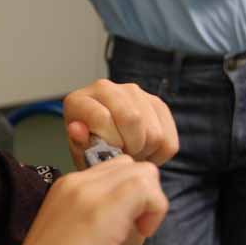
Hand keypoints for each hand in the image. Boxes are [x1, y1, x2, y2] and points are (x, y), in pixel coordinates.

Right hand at [0, 157, 168, 244]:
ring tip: (136, 231)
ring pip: (143, 172)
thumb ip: (94, 217)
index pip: (117, 170)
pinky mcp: (102, 208)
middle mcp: (77, 183)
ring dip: (150, 202)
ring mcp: (88, 192)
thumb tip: (125, 216)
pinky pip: (146, 189)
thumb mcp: (73, 234)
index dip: (132, 195)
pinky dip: (154, 211)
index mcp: (68, 188)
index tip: (127, 223)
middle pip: (132, 166)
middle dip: (145, 195)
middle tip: (134, 227)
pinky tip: (140, 234)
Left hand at [62, 80, 177, 169]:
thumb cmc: (89, 151)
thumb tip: (77, 129)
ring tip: (130, 153)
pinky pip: (168, 139)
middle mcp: (106, 88)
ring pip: (154, 133)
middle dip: (130, 148)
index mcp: (79, 100)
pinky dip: (158, 155)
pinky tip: (143, 151)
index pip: (102, 117)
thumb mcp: (80, 154)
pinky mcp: (157, 104)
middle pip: (133, 119)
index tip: (107, 152)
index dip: (108, 143)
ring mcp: (134, 93)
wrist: (105, 147)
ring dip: (145, 152)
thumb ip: (80, 144)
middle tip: (122, 156)